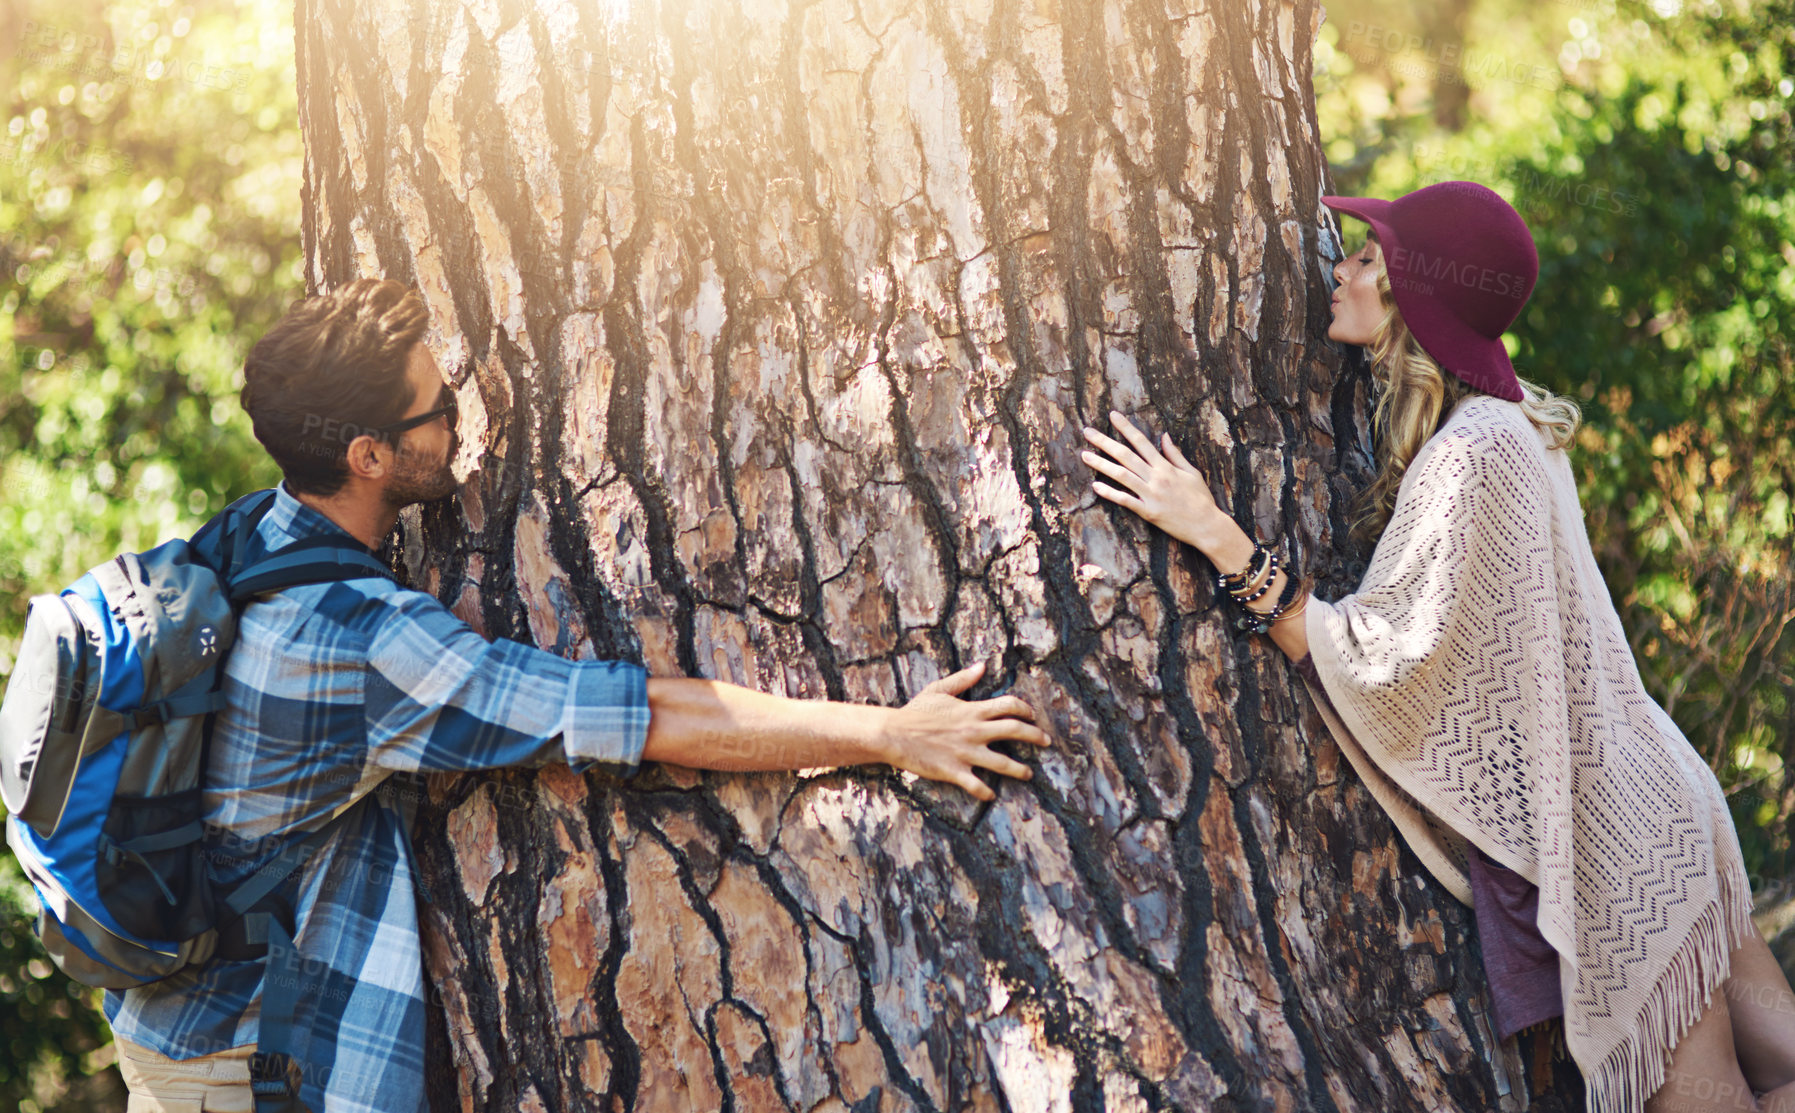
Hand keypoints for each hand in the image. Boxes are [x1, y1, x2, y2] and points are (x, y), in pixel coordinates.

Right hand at [877, 661, 1050, 801]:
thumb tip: (982, 666)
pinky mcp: (955, 771)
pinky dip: (986, 792)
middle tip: (1046, 742)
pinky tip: (992, 796)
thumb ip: (962, 679)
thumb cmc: (915, 711)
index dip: (1025, 709)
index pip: (1008, 705)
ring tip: (1029, 774)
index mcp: (972, 710)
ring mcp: (967, 752)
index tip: (1032, 714)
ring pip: (1003, 763)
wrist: (894, 733)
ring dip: (1020, 770)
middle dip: (1035, 736)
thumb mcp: (938, 690)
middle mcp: (975, 731)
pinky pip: (977, 785)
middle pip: (1014, 730)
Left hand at [1082, 410, 1221, 549]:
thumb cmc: (1201, 499)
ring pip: (1121, 475)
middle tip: (1087, 431)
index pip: (1142, 442)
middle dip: (1105, 442)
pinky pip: (1125, 500)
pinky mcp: (1148, 512)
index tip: (1112, 416)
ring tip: (1084, 455)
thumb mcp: (1192, 472)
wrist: (1207, 525)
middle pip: (1126, 455)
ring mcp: (1151, 494)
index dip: (1126, 427)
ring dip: (1101, 464)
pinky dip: (1110, 493)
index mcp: (1166, 466)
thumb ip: (1175, 454)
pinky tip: (1095, 486)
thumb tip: (1164, 436)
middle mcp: (1156, 477)